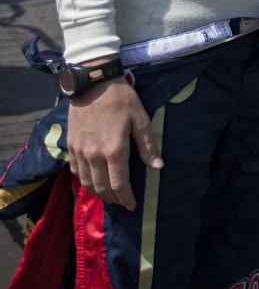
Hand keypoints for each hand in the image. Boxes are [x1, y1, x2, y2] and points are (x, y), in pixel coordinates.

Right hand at [68, 67, 160, 209]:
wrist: (92, 83)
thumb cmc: (121, 99)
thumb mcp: (141, 119)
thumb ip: (148, 145)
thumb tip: (158, 167)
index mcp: (114, 150)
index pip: (119, 185)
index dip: (126, 198)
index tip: (132, 205)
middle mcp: (94, 155)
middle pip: (101, 188)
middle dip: (113, 199)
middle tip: (122, 202)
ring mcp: (79, 151)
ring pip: (86, 182)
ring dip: (98, 193)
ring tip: (109, 196)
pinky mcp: (70, 145)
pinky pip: (75, 170)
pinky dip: (83, 180)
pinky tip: (92, 180)